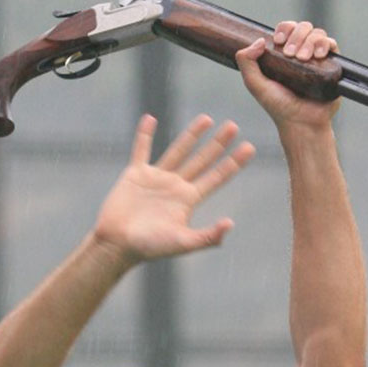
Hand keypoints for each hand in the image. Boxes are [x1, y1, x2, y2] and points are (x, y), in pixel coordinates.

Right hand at [93, 114, 255, 264]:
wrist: (117, 245)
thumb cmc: (150, 248)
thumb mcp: (183, 243)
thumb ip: (207, 236)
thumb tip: (230, 223)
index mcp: (188, 200)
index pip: (216, 178)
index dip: (233, 163)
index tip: (250, 147)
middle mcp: (175, 187)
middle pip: (202, 160)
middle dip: (218, 144)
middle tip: (234, 126)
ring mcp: (156, 179)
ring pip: (178, 150)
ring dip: (191, 134)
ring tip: (207, 118)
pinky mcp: (135, 175)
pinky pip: (141, 150)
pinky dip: (145, 135)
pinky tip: (150, 119)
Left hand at [236, 21, 341, 130]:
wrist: (301, 123)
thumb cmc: (278, 107)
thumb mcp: (255, 85)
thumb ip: (246, 62)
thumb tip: (259, 40)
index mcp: (284, 54)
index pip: (287, 29)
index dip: (284, 29)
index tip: (278, 41)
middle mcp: (301, 53)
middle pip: (303, 27)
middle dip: (296, 36)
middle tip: (291, 54)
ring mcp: (317, 59)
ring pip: (317, 33)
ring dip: (310, 41)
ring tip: (303, 59)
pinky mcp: (331, 65)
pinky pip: (332, 44)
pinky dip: (325, 44)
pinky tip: (318, 56)